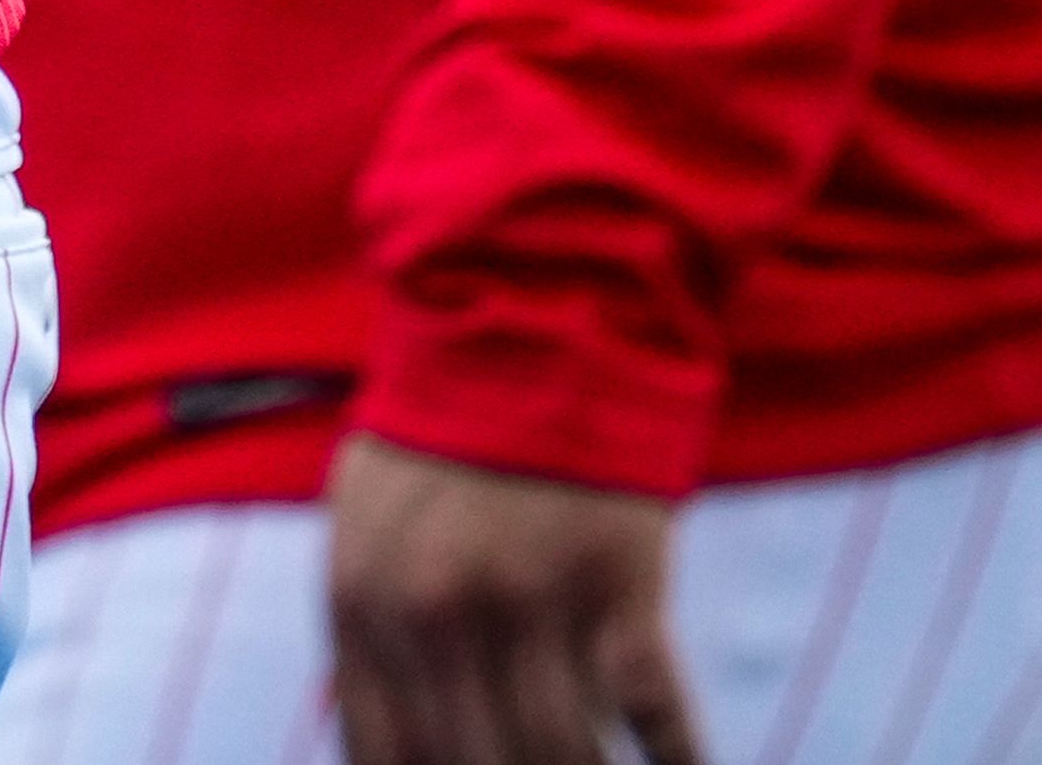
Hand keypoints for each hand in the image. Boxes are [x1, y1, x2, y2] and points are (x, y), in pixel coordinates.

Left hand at [326, 437, 705, 764]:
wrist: (532, 320)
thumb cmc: (446, 431)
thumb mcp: (366, 520)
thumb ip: (367, 630)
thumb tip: (377, 747)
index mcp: (364, 600)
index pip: (387, 758)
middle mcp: (437, 612)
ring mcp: (530, 598)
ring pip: (561, 758)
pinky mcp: (619, 580)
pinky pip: (654, 713)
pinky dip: (677, 759)